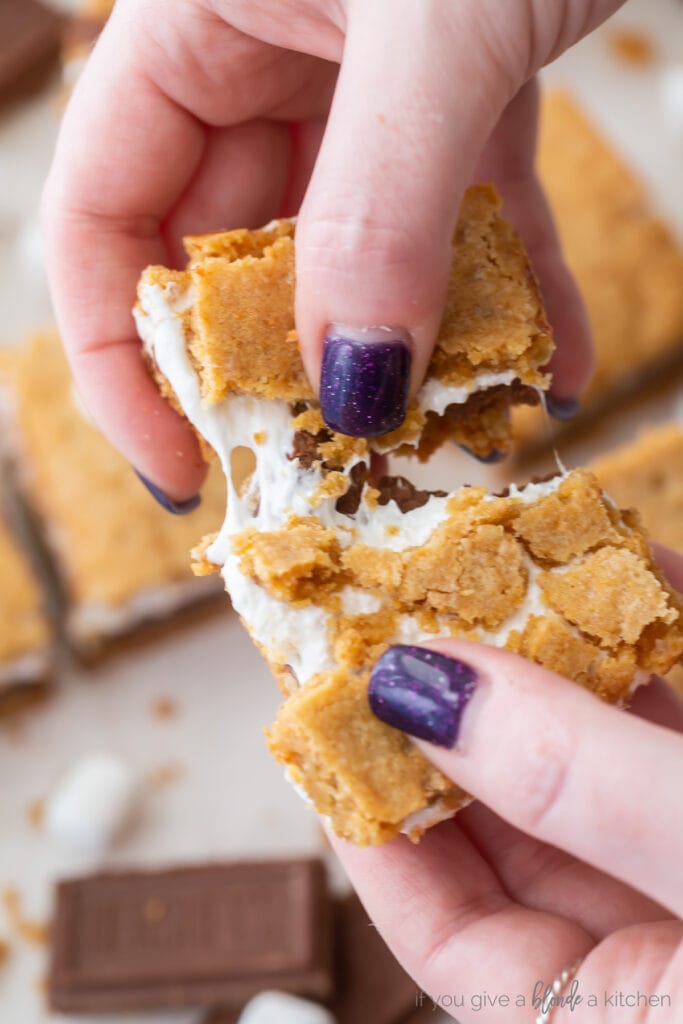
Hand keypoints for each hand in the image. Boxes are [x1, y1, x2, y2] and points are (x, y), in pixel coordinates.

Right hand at [42, 0, 621, 504]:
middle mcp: (265, 62)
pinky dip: (511, 295)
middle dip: (282, 373)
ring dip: (412, 352)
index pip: (104, 222)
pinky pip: (470, 221)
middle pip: (235, 260)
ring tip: (457, 431)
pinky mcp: (468, 97)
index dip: (122, 361)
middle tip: (333, 468)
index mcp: (191, 25)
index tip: (180, 466)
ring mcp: (370, 87)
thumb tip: (355, 387)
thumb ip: (381, 206)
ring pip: (359, 257)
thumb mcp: (428, 25)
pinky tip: (556, 365)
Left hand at [327, 545, 682, 1022]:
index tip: (331, 723)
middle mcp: (655, 947)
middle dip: (467, 711)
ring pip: (602, 756)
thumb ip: (572, 783)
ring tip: (489, 571)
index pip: (449, 937)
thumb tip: (418, 685)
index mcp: (616, 1019)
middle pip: (523, 824)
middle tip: (400, 618)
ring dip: (558, 656)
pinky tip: (622, 559)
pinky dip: (660, 631)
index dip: (378, 831)